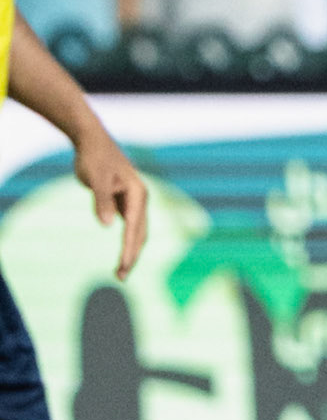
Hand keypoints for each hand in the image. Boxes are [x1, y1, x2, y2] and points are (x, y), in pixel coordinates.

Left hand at [73, 126, 146, 281]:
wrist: (92, 142)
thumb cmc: (94, 158)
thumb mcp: (95, 179)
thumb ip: (102, 201)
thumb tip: (108, 225)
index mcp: (138, 194)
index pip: (134, 228)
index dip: (128, 249)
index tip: (123, 267)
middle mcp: (141, 199)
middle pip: (141, 234)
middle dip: (132, 256)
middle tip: (121, 277)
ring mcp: (135, 201)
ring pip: (138, 232)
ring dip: (131, 252)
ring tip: (121, 271)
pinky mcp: (126, 202)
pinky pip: (131, 227)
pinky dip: (128, 241)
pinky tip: (122, 253)